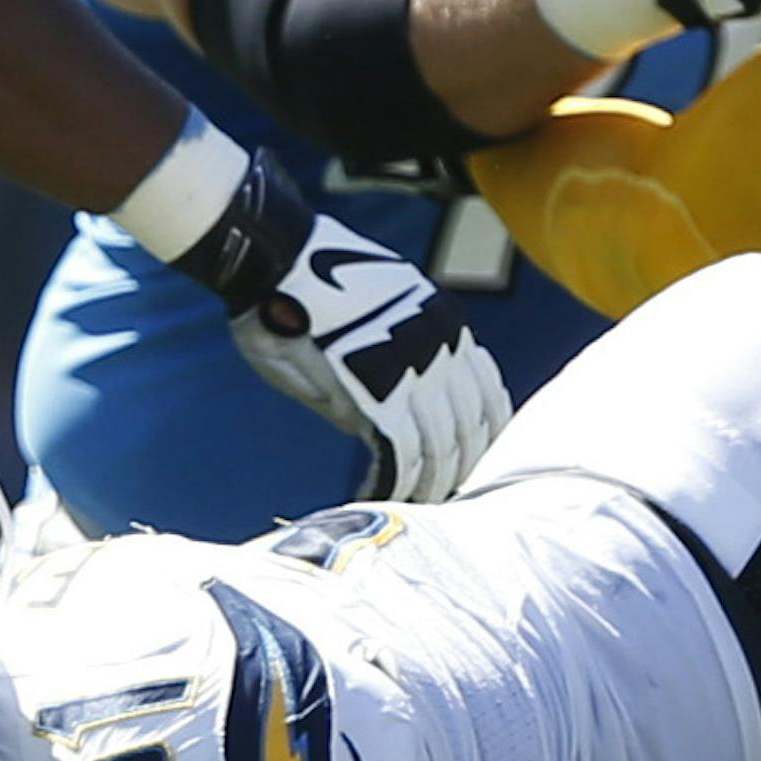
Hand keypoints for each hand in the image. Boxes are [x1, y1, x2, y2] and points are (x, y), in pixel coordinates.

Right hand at [177, 151, 508, 499]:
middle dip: (456, 472)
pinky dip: (394, 483)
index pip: (487, 396)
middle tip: (439, 501)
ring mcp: (414, 366)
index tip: (462, 469)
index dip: (478, 441)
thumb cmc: (302, 284)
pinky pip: (403, 451)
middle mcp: (442, 345)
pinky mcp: (378, 388)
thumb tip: (387, 425)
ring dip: (428, 486)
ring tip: (409, 508)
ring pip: (442, 447)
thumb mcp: (366, 321)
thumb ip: (387, 370)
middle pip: (471, 429)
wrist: (273, 252)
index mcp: (445, 325)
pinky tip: (375, 496)